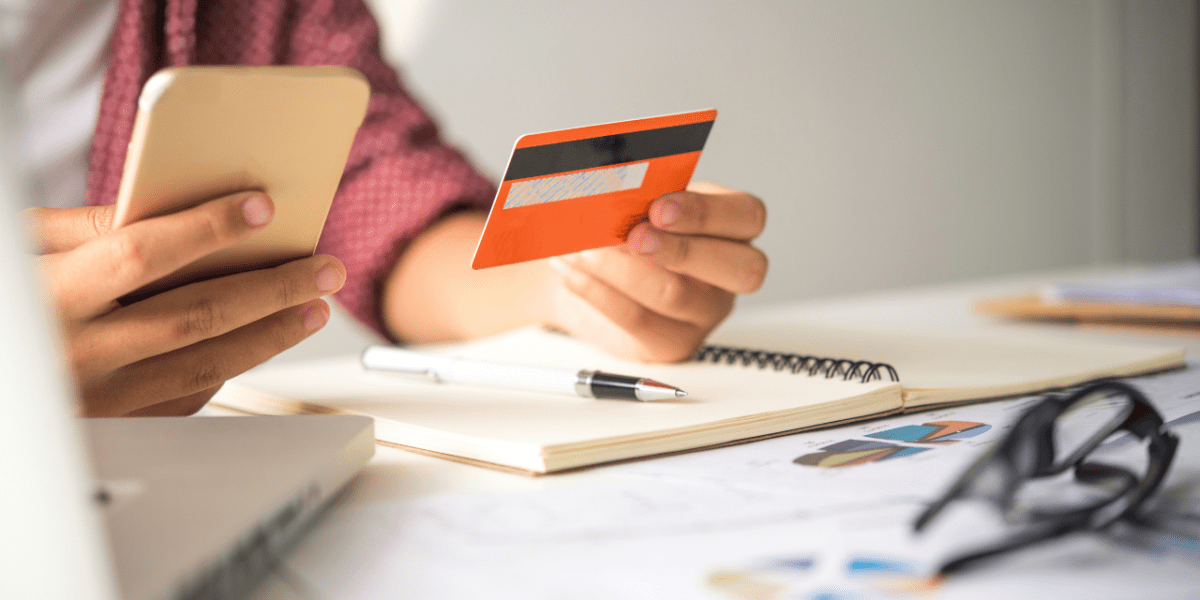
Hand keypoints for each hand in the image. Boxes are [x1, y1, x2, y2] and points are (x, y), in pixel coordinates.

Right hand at [26, 192, 345, 416]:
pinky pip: (189, 397)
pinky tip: (258, 340)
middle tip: (324, 268)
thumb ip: (80, 227)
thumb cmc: (2, 306)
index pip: (141, 254)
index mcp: (50, 298)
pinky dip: (229, 365)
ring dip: (271, 334)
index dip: (206, 229)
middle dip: (272, 288)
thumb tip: (158, 206)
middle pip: (197, 315)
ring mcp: (101, 398)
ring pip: (207, 365)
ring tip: (313, 305)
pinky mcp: (117, 427)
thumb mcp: (17, 252)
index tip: (261, 207)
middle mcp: (79, 353)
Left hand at [548, 181, 766, 361]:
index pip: (747, 217)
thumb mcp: (637, 200)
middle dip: (678, 249)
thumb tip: (618, 189)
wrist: (584, 268)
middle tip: (632, 237)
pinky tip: (576, 275)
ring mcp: (704, 312)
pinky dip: (600, 293)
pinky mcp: (671, 341)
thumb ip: (640, 194)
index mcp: (731, 227)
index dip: (705, 212)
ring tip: (584, 251)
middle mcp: (727, 274)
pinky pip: (638, 321)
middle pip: (736, 267)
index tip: (659, 207)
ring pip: (676, 294)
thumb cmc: (622, 227)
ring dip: (621, 268)